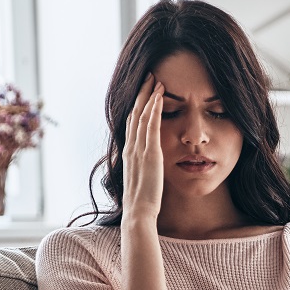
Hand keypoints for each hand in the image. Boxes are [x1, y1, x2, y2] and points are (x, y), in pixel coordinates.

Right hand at [122, 73, 164, 222]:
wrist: (139, 213)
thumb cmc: (143, 201)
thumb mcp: (143, 178)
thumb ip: (145, 167)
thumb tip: (151, 163)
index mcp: (130, 153)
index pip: (132, 123)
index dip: (137, 105)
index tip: (144, 91)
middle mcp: (131, 147)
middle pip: (134, 113)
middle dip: (142, 93)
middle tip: (149, 76)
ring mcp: (139, 150)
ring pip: (141, 115)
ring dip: (149, 95)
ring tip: (155, 79)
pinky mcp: (150, 154)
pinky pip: (151, 126)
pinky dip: (154, 109)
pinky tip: (159, 96)